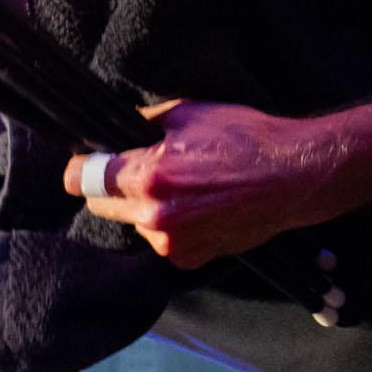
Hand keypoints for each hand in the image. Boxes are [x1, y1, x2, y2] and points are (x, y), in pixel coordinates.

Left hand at [68, 99, 344, 265]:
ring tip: (183, 187)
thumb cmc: (244, 138)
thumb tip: (111, 132)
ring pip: (133, 224)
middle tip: (138, 170)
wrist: (292, 177)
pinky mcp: (188, 258)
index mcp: (148, 177)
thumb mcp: (187, 113)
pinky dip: (169, 226)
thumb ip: (141, 125)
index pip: (84, 179)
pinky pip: (160, 241)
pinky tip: (197, 207)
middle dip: (111, 187)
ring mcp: (171, 242)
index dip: (79, 169)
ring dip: (143, 208)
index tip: (80, 165)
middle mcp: (154, 215)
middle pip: (101, 206)